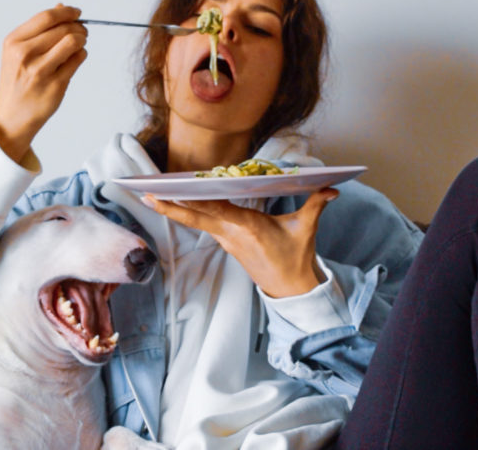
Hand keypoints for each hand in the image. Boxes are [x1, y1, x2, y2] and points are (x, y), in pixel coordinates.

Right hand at [0, 4, 87, 162]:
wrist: (12, 115)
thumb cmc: (18, 80)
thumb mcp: (18, 51)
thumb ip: (40, 29)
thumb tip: (62, 7)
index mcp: (13, 42)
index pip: (46, 17)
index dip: (66, 12)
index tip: (77, 13)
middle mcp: (24, 55)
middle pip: (63, 29)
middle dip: (78, 27)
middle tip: (82, 32)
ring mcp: (40, 71)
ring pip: (73, 42)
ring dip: (82, 40)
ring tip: (80, 44)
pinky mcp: (55, 85)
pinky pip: (78, 60)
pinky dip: (81, 55)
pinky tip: (75, 58)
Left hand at [143, 188, 338, 297]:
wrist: (289, 288)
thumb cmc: (296, 257)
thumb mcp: (306, 229)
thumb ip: (315, 205)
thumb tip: (332, 189)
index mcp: (247, 227)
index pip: (216, 210)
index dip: (193, 201)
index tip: (172, 192)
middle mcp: (232, 233)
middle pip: (196, 217)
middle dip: (170, 206)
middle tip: (146, 193)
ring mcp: (227, 239)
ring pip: (196, 221)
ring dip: (174, 209)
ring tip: (152, 195)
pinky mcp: (227, 243)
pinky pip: (204, 225)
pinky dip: (190, 213)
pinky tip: (177, 203)